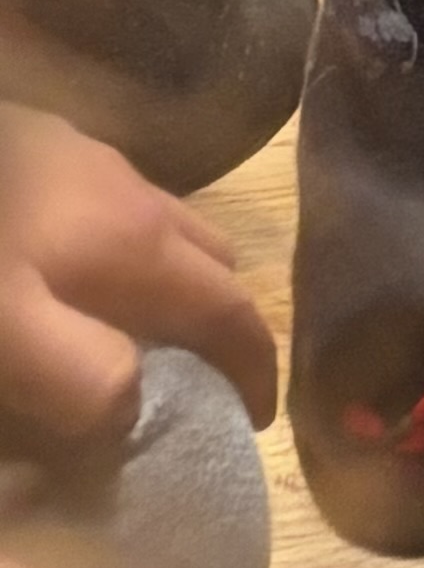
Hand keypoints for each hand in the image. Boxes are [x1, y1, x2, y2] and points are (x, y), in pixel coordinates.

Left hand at [0, 113, 275, 450]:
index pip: (233, 313)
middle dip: (219, 321)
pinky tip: (61, 268)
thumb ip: (85, 376)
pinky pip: (114, 204)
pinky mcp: (46, 146)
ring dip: (169, 279)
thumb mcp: (9, 333)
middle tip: (190, 382)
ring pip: (163, 226)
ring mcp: (93, 161)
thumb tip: (137, 407)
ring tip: (128, 328)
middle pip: (214, 263)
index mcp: (141, 247)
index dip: (255, 369)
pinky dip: (119, 248)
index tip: (254, 421)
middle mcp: (136, 195)